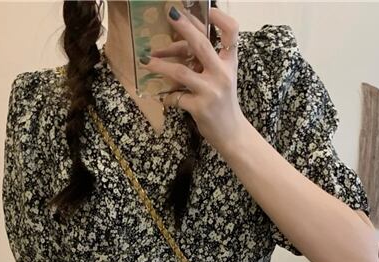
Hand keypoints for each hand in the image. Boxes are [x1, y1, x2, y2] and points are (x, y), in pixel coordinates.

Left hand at [143, 4, 246, 150]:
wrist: (232, 133)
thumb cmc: (224, 103)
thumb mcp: (223, 78)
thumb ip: (208, 61)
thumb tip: (181, 43)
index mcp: (230, 63)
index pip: (232, 32)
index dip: (220, 18)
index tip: (207, 8)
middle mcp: (222, 73)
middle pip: (201, 44)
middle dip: (184, 27)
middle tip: (170, 14)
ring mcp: (210, 91)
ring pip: (180, 72)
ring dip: (160, 65)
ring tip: (146, 60)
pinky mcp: (199, 107)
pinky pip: (176, 97)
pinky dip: (167, 97)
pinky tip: (164, 97)